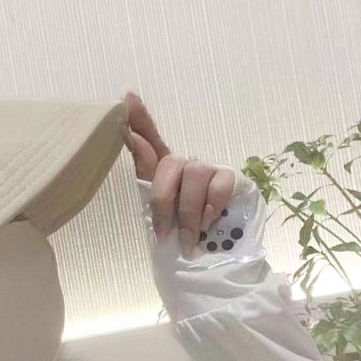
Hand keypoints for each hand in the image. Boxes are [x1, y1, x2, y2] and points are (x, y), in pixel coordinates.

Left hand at [122, 91, 235, 258]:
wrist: (211, 262)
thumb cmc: (177, 238)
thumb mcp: (154, 213)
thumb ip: (145, 176)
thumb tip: (129, 135)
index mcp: (163, 174)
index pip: (151, 141)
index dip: (140, 119)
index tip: (127, 98)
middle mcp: (186, 166)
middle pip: (170, 164)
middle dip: (163, 201)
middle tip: (163, 234)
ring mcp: (210, 170)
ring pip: (194, 175)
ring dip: (188, 213)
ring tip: (188, 240)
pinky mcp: (233, 179)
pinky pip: (219, 185)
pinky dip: (211, 209)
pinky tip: (208, 225)